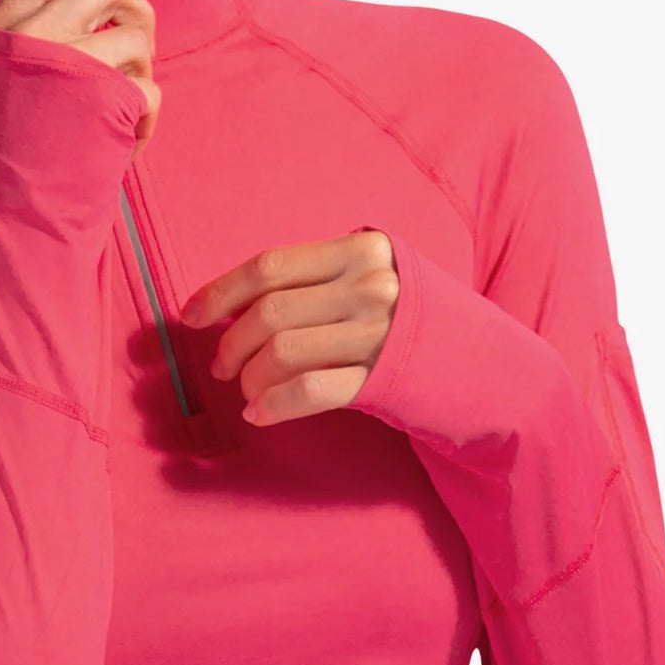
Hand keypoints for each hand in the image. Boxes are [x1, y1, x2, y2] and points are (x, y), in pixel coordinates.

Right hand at [0, 0, 161, 148]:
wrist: (14, 213)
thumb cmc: (13, 151)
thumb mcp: (3, 74)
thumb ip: (38, 27)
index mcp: (4, 24)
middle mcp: (33, 33)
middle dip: (137, 6)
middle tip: (139, 39)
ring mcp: (70, 63)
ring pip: (137, 35)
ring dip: (143, 70)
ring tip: (122, 105)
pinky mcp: (105, 98)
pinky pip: (150, 90)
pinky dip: (147, 120)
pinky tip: (125, 143)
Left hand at [180, 229, 400, 424]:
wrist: (473, 358)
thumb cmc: (404, 312)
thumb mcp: (370, 274)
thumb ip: (315, 276)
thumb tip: (231, 302)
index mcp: (360, 251)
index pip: (270, 266)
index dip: (221, 292)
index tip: (192, 315)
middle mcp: (370, 288)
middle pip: (270, 312)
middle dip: (231, 344)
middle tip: (221, 365)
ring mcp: (377, 334)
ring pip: (283, 353)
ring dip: (250, 377)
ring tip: (246, 389)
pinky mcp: (381, 379)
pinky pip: (310, 391)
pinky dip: (274, 405)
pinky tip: (259, 413)